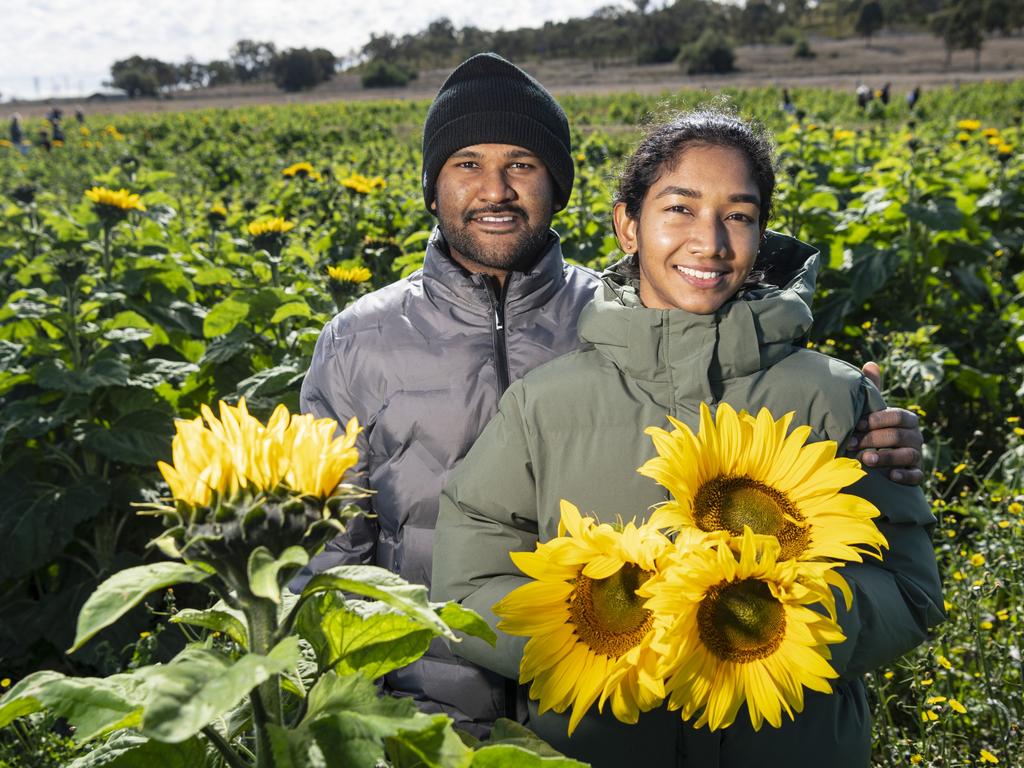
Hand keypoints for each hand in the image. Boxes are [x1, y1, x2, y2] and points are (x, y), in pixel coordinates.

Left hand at [848, 361, 924, 485]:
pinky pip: (916, 475)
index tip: (857, 424)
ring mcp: (917, 455)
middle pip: (898, 435)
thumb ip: (873, 391)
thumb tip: (870, 364)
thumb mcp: (873, 411)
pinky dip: (905, 475)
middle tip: (851, 443)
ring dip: (887, 457)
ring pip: (908, 455)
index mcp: (907, 419)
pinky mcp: (916, 473)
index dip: (878, 419)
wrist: (881, 458)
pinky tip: (891, 476)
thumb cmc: (874, 429)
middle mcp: (915, 436)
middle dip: (873, 439)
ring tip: (866, 459)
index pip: (897, 416)